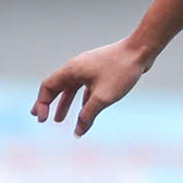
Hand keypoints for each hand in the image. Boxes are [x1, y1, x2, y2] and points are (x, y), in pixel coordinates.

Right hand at [32, 40, 149, 136]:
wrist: (141, 51)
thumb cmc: (121, 71)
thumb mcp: (102, 97)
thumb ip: (88, 115)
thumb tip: (78, 132)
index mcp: (71, 70)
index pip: (47, 86)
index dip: (41, 104)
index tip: (42, 120)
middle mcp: (77, 68)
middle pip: (57, 87)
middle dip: (48, 103)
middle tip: (41, 117)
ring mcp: (89, 68)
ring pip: (72, 88)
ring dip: (65, 104)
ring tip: (60, 119)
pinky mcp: (102, 71)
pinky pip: (86, 87)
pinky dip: (83, 100)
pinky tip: (85, 111)